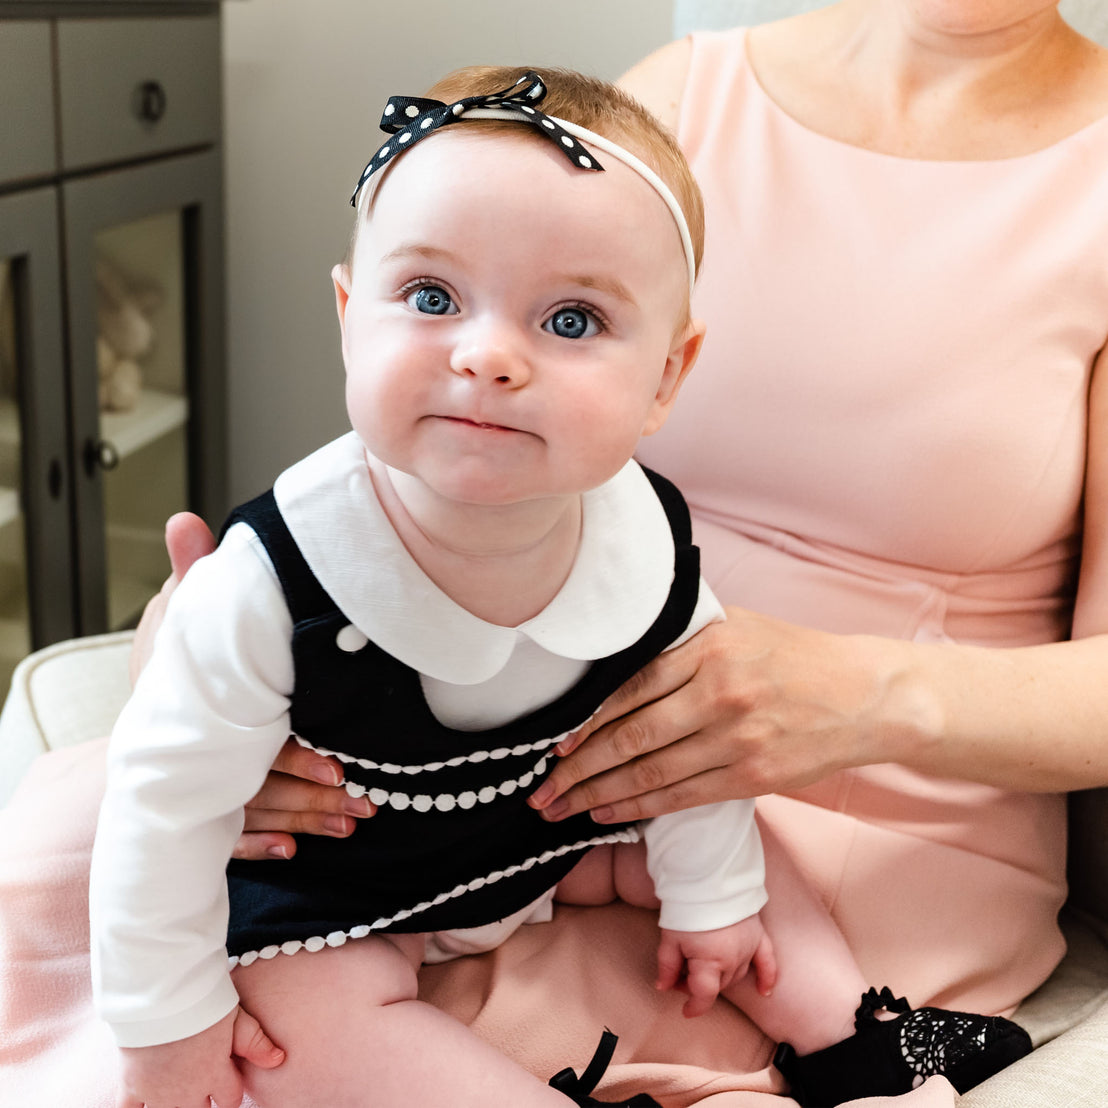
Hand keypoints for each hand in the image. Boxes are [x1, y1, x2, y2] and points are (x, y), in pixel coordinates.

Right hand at [116, 1004, 283, 1107]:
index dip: (230, 1095)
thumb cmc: (202, 1002)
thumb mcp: (236, 1018)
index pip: (229, 1100)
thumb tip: (280, 1060)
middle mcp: (188, 1091)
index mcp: (215, 1075)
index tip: (228, 1088)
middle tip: (200, 1092)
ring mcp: (157, 1092)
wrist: (160, 995)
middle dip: (202, 1105)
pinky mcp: (131, 1085)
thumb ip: (256, 1042)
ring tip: (178, 1098)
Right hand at [130, 512, 375, 862]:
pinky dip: (259, 846)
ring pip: (258, 808)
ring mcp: (207, 781)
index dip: (298, 756)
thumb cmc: (168, 662)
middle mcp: (211, 750)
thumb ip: (189, 574)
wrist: (139, 708)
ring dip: (303, 819)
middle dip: (313, 795)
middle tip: (362, 803)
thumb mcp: (175, 617)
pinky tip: (290, 854)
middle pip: (265, 781)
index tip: (340, 768)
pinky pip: (229, 835)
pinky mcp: (206, 802)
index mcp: (214, 708)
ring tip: (351, 822)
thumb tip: (186, 520)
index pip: (259, 736)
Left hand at [529, 609, 891, 822]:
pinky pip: (683, 797)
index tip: (554, 743)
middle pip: (631, 737)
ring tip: (561, 809)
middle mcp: (719, 694)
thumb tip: (619, 656)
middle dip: (578, 769)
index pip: (629, 689)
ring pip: (652, 773)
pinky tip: (610, 814)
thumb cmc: (794, 656)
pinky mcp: (753, 778)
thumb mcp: (738, 628)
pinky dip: (641, 807)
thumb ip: (682, 640)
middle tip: (541, 790)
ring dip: (599, 795)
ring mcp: (737, 740)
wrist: (864, 695)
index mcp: (709, 649)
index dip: (586, 721)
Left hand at [656, 915, 776, 1018]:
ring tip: (702, 967)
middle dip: (699, 985)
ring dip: (720, 978)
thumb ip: (668, 967)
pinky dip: (767, 977)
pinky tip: (765, 991)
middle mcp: (733, 959)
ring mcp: (748, 948)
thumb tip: (663, 987)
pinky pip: (768, 962)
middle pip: (718, 985)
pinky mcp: (759, 936)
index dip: (694, 1006)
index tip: (685, 1010)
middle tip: (681, 973)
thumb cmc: (687, 909)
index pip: (705, 995)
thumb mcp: (670, 939)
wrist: (709, 879)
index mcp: (711, 962)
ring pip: (736, 975)